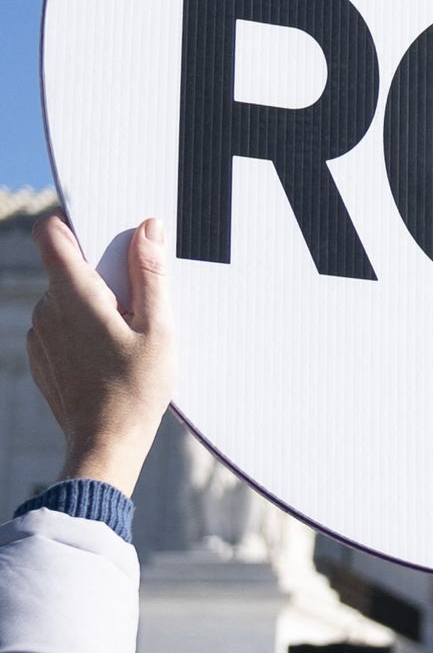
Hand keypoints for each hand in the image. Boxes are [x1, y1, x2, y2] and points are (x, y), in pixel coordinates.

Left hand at [24, 215, 175, 495]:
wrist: (105, 446)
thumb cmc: (137, 389)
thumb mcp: (159, 328)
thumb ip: (151, 274)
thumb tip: (147, 227)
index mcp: (75, 297)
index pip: (52, 236)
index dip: (73, 220)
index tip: (103, 225)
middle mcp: (47, 311)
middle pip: (67, 266)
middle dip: (102, 269)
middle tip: (140, 295)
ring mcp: (39, 336)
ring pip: (65, 297)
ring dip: (94, 300)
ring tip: (130, 330)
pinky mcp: (41, 358)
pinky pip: (60, 324)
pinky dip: (83, 326)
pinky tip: (112, 352)